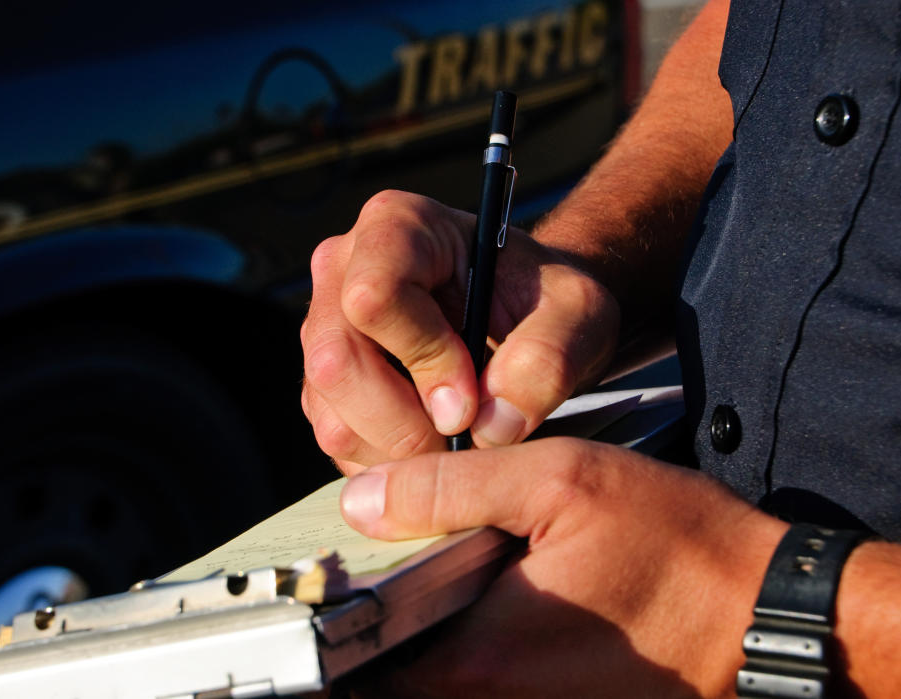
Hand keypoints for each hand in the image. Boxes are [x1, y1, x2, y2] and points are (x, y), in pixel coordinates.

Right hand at [301, 190, 618, 472]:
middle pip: (337, 363)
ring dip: (400, 453)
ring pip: (332, 416)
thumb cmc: (546, 301)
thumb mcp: (578, 315)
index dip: (424, 358)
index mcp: (397, 226)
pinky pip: (337, 442)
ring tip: (459, 443)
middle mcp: (342, 269)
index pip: (376, 296)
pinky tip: (435, 449)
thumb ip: (548, 359)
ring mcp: (324, 330)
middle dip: (406, 423)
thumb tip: (491, 425)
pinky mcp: (322, 385)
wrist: (528, 319)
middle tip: (466, 438)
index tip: (473, 397)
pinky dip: (389, 465)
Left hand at [338, 437, 786, 696]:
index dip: (339, 617)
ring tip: (449, 569)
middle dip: (384, 623)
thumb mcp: (561, 481)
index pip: (362, 662)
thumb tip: (361, 499)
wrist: (769, 613)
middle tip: (396, 559)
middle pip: (397, 676)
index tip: (334, 581)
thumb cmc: (681, 547)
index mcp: (480, 658)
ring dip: (430, 633)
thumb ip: (450, 487)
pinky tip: (500, 591)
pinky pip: (490, 683)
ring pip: (442, 681)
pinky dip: (477, 644)